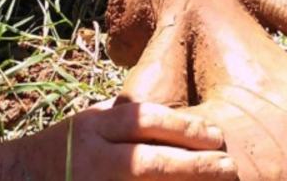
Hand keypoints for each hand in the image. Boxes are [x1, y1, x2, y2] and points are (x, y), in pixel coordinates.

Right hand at [1, 101, 236, 179]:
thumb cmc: (57, 151)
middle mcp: (91, 160)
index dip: (186, 127)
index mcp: (93, 127)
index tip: (216, 137)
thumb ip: (125, 117)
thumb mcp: (87, 122)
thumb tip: (182, 121)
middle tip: (229, 168)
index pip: (146, 122)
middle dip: (193, 166)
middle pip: (149, 162)